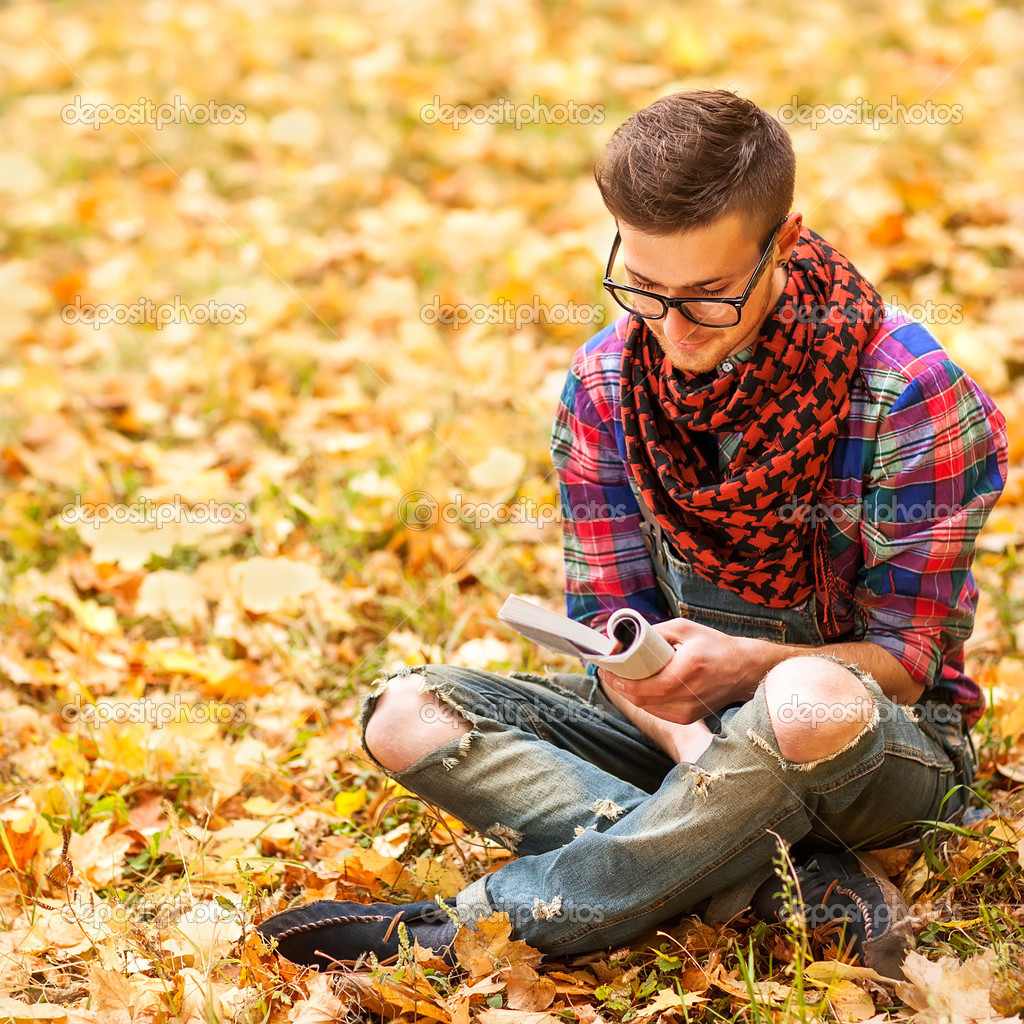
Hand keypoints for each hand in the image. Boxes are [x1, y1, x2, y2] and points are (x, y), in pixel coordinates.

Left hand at [600, 618, 758, 724]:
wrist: (743, 670)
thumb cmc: (713, 645)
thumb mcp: (684, 629)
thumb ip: (654, 633)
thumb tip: (624, 638)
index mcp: (689, 668)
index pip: (646, 685)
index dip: (621, 681)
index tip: (606, 669)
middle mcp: (689, 694)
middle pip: (642, 699)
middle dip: (620, 686)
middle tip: (607, 671)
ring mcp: (690, 710)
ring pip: (647, 708)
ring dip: (630, 694)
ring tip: (619, 677)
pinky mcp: (688, 718)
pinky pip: (657, 711)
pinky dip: (644, 700)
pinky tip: (637, 688)